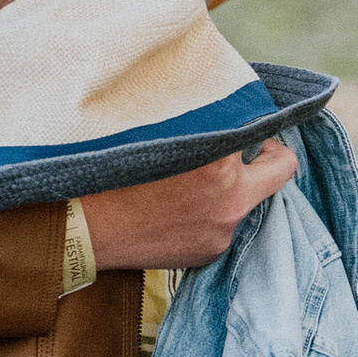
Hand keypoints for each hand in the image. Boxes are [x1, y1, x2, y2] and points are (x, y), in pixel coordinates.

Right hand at [82, 133, 297, 269]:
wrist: (80, 227)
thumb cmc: (111, 170)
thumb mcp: (158, 129)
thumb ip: (201, 118)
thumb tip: (226, 102)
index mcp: (219, 166)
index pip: (263, 130)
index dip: (260, 122)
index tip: (251, 121)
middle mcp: (230, 204)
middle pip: (277, 171)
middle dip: (265, 155)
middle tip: (252, 145)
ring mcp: (221, 233)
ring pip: (246, 198)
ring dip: (232, 186)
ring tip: (197, 178)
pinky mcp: (208, 254)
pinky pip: (224, 223)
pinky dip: (212, 211)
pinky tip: (182, 205)